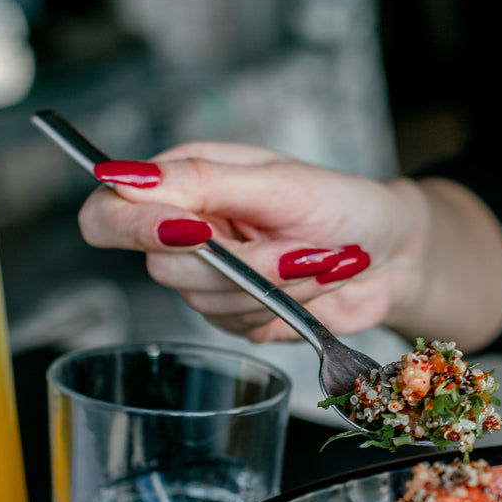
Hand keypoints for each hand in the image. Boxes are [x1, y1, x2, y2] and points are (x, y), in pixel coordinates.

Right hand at [77, 141, 501, 349]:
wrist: (393, 254)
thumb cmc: (342, 203)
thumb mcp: (277, 181)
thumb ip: (201, 182)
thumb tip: (124, 175)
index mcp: (184, 182)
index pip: (108, 212)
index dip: (132, 228)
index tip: (189, 231)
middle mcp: (187, 231)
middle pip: (161, 267)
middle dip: (238, 262)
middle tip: (294, 245)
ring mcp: (210, 280)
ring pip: (207, 302)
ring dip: (274, 282)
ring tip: (316, 256)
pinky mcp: (238, 318)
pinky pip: (241, 325)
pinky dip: (286, 305)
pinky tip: (314, 282)